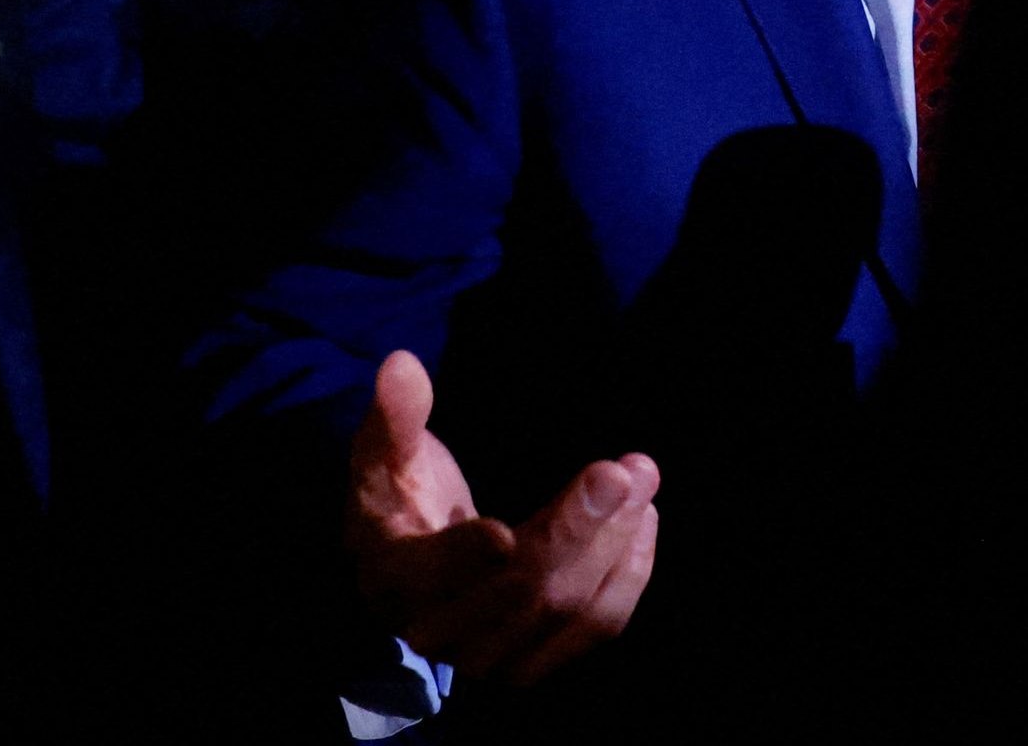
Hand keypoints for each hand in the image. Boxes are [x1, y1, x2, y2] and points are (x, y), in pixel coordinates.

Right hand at [344, 351, 661, 686]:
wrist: (407, 566)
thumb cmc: (397, 495)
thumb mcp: (384, 451)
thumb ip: (395, 414)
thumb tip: (401, 365)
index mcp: (394, 577)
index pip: (434, 572)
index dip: (470, 555)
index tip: (510, 526)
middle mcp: (440, 632)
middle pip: (523, 589)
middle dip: (582, 527)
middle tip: (627, 468)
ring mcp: (491, 659)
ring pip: (570, 610)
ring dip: (616, 544)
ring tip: (643, 479)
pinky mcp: (536, 664)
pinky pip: (597, 627)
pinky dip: (629, 574)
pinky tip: (643, 521)